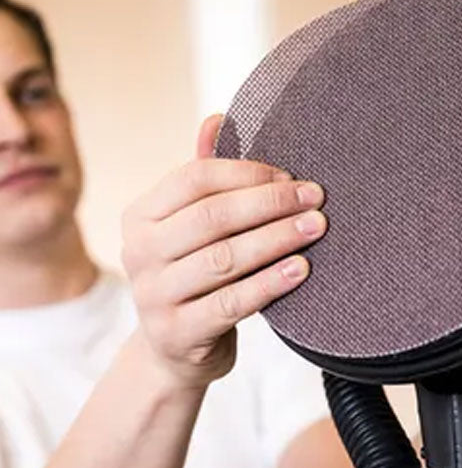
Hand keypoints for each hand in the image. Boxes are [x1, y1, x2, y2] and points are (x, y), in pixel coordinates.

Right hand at [121, 114, 326, 389]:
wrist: (174, 349)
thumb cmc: (193, 275)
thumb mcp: (189, 228)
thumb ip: (203, 179)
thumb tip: (217, 117)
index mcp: (140, 216)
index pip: (194, 178)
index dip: (247, 173)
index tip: (292, 177)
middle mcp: (138, 252)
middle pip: (212, 217)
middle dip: (271, 204)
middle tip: (316, 199)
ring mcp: (153, 296)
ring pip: (224, 259)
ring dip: (277, 239)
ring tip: (317, 228)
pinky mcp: (176, 333)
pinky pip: (231, 303)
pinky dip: (270, 283)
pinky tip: (301, 269)